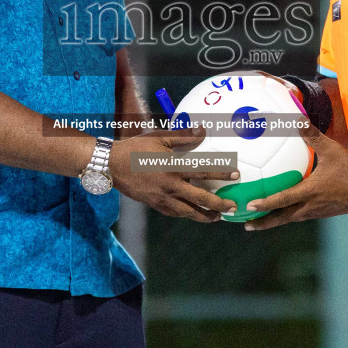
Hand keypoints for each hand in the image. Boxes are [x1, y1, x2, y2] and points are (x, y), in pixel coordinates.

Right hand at [108, 126, 235, 222]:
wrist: (111, 165)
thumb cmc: (136, 148)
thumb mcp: (160, 138)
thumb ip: (183, 137)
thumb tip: (203, 130)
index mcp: (174, 167)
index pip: (204, 171)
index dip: (222, 173)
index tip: (236, 175)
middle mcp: (171, 185)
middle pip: (202, 199)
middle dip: (220, 204)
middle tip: (233, 207)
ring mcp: (163, 198)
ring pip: (189, 212)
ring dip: (206, 216)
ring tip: (218, 217)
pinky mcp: (155, 205)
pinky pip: (175, 213)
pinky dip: (187, 214)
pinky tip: (194, 214)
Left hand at [243, 125, 347, 230]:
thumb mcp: (331, 149)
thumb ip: (312, 135)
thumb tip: (297, 118)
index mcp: (310, 191)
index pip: (283, 199)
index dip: (265, 204)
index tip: (249, 206)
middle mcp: (312, 205)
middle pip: (283, 218)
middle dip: (264, 223)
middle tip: (247, 225)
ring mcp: (318, 211)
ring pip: (293, 218)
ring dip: (276, 221)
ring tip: (261, 221)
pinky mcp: (325, 213)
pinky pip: (303, 216)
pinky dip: (290, 216)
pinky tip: (288, 210)